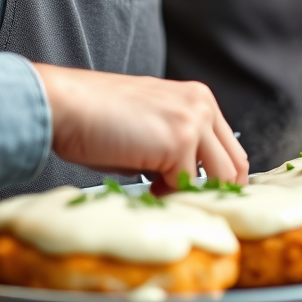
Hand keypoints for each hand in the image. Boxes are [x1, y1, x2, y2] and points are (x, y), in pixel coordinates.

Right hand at [32, 64, 248, 188]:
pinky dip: (169, 195)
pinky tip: (147, 187)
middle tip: (185, 204)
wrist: (67, 104)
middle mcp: (201, 104)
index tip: (197, 196)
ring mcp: (193, 121)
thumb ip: (176, 148)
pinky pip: (187, 184)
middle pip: (235, 164)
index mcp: (197, 97)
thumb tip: (184, 183)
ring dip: (192, 193)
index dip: (217, 178)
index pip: (229, 148)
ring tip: (160, 193)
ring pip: (220, 178)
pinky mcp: (180, 140)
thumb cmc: (96, 117)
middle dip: (214, 192)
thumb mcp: (149, 125)